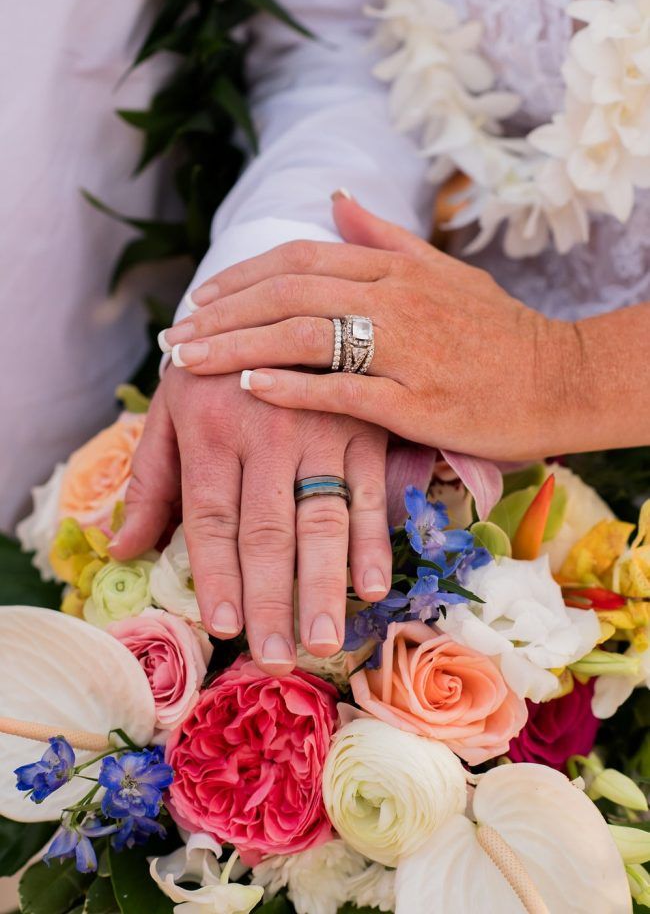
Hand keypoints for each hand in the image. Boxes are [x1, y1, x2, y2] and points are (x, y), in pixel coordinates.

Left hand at [109, 368, 390, 674]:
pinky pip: (369, 491)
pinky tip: (374, 585)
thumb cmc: (217, 368)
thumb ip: (151, 479)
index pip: (211, 516)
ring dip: (325, 584)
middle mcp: (265, 430)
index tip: (223, 627)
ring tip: (326, 639)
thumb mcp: (173, 408)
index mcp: (210, 426)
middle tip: (276, 658)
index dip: (217, 574)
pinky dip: (372, 540)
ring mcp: (321, 428)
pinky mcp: (363, 425)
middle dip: (271, 599)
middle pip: (266, 530)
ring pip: (321, 518)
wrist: (284, 300)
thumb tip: (122, 549)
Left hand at [158, 197, 578, 460]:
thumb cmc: (500, 330)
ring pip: (304, 335)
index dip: (241, 275)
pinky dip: (292, 387)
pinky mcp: (418, 403)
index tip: (200, 298)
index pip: (300, 258)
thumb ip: (385, 236)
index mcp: (397, 268)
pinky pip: (343, 391)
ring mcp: (407, 350)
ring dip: (236, 346)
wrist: (561, 380)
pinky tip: (248, 389)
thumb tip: (336, 196)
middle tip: (173, 335)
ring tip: (188, 361)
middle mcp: (396, 299)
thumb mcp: (445, 271)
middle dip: (221, 312)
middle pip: (289, 292)